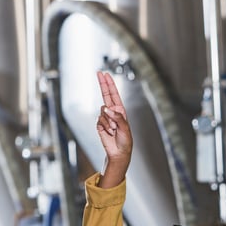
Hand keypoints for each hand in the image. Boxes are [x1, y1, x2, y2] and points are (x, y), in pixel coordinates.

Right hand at [96, 71, 131, 186]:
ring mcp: (105, 118)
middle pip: (105, 95)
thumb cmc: (125, 141)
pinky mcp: (99, 125)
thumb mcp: (125, 128)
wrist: (118, 152)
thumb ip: (117, 117)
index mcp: (120, 111)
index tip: (105, 74)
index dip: (109, 84)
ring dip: (109, 121)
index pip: (114, 95)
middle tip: (99, 73)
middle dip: (102, 84)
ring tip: (114, 130)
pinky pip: (99, 121)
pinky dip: (105, 126)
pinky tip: (109, 132)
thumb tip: (107, 108)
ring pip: (102, 112)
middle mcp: (112, 112)